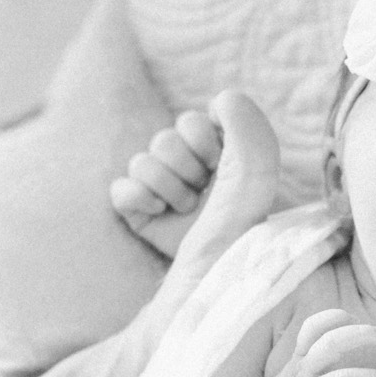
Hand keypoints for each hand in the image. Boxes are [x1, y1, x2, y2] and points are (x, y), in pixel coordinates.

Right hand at [112, 94, 266, 257]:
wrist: (212, 277)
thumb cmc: (239, 230)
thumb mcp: (255, 178)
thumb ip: (248, 131)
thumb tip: (222, 99)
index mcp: (219, 154)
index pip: (193, 121)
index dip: (204, 142)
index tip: (220, 167)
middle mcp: (190, 168)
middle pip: (165, 139)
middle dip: (186, 168)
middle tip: (203, 193)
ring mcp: (162, 189)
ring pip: (142, 161)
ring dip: (168, 187)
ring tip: (186, 209)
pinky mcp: (138, 211)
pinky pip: (120, 187)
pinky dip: (137, 198)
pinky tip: (158, 212)